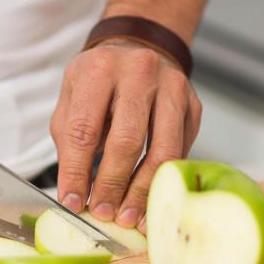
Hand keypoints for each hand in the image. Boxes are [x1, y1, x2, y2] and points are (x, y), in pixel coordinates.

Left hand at [51, 38, 201, 231]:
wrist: (138, 48)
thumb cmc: (99, 80)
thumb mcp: (72, 99)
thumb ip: (70, 142)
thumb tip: (75, 194)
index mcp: (100, 69)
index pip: (85, 129)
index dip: (77, 171)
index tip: (73, 201)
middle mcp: (140, 73)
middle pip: (128, 141)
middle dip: (113, 184)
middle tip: (103, 213)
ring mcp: (173, 89)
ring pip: (163, 151)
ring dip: (143, 190)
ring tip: (129, 216)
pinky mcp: (193, 107)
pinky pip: (181, 152)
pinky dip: (163, 181)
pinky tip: (150, 201)